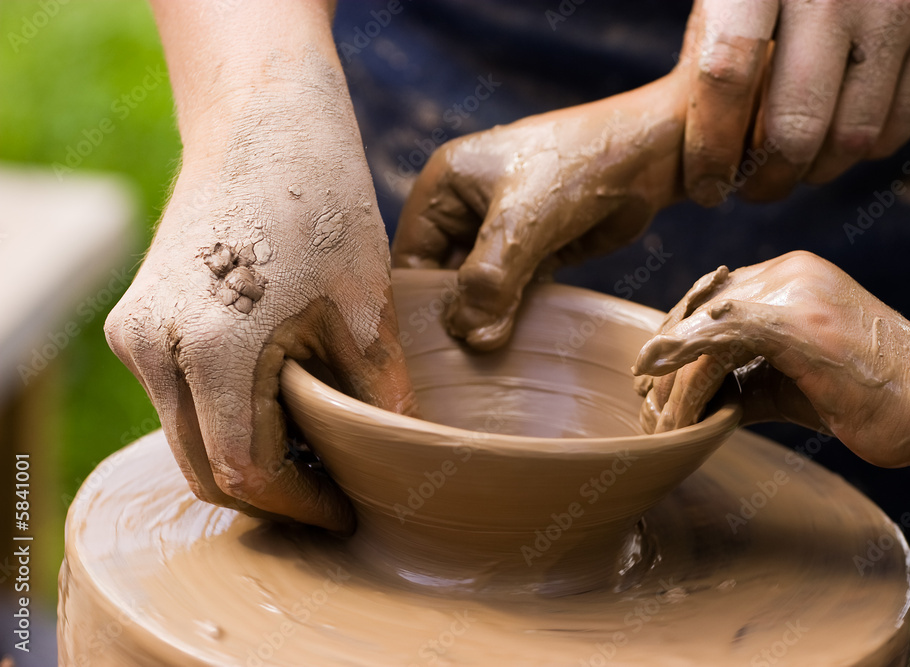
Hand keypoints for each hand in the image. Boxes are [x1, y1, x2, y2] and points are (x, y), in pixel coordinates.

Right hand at [105, 30, 415, 531]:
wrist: (263, 122)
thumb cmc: (322, 202)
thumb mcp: (365, 307)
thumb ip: (378, 396)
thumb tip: (398, 460)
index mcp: (212, 349)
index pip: (247, 471)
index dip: (300, 504)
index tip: (346, 511)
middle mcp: (155, 348)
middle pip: (205, 468)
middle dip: (272, 493)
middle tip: (333, 493)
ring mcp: (138, 333)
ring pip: (187, 438)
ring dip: (246, 459)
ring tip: (316, 452)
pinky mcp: (139, 320)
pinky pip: (178, 400)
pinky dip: (224, 421)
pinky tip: (281, 409)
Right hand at [392, 74, 688, 349]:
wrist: (649, 153)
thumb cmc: (578, 167)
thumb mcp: (524, 223)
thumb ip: (490, 281)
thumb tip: (470, 339)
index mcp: (443, 186)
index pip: (411, 256)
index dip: (421, 301)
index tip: (434, 346)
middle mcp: (465, 207)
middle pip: (443, 276)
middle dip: (457, 313)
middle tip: (468, 357)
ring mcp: (500, 230)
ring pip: (479, 288)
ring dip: (489, 317)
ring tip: (494, 355)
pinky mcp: (533, 249)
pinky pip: (511, 290)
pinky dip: (515, 312)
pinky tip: (521, 337)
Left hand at [631, 251, 909, 467]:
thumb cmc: (874, 397)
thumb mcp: (792, 384)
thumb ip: (747, 381)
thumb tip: (702, 400)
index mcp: (791, 278)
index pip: (714, 303)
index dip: (679, 342)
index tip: (654, 379)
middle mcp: (787, 273)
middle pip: (699, 309)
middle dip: (667, 358)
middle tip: (645, 400)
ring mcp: (790, 291)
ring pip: (703, 326)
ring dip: (674, 376)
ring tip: (658, 416)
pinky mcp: (792, 320)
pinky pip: (717, 336)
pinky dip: (681, 359)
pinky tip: (653, 375)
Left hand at [682, 0, 909, 204]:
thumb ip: (714, 53)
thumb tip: (701, 148)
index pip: (724, 78)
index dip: (711, 148)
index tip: (706, 186)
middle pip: (794, 127)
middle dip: (767, 179)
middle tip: (753, 190)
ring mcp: (896, 1)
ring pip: (851, 137)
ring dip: (817, 171)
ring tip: (795, 166)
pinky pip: (902, 121)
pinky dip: (867, 149)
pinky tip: (841, 142)